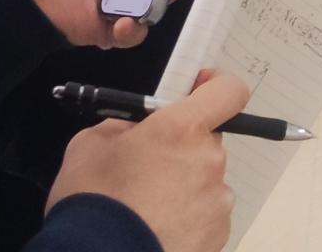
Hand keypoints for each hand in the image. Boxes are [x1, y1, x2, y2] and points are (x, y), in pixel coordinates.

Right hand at [47, 69, 248, 251]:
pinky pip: (206, 214)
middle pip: (207, 141)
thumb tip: (138, 128)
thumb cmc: (93, 199)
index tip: (196, 91)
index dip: (215, 86)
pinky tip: (156, 227)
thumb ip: (126, 124)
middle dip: (182, 148)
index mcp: (183, 129)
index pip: (228, 90)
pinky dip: (187, 218)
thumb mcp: (92, 143)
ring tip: (146, 206)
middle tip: (147, 167)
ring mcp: (217, 200)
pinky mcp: (218, 234)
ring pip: (205, 180)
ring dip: (184, 185)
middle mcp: (210, 160)